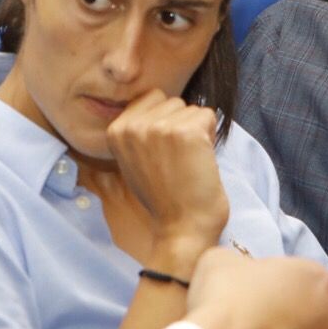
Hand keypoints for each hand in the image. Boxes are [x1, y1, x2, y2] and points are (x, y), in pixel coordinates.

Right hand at [107, 92, 230, 275]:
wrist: (182, 229)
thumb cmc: (164, 197)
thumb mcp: (134, 160)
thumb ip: (139, 131)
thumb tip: (159, 103)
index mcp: (116, 130)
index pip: (152, 98)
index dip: (165, 122)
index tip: (163, 153)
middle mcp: (133, 126)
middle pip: (173, 102)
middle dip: (181, 125)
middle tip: (177, 161)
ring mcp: (158, 128)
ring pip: (192, 109)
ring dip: (197, 132)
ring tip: (187, 162)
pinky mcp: (186, 133)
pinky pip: (209, 116)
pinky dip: (211, 137)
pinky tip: (200, 162)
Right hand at [183, 248, 327, 328]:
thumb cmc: (223, 300)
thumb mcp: (222, 260)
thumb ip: (242, 263)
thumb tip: (240, 274)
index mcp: (316, 279)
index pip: (299, 277)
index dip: (273, 284)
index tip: (250, 294)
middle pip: (310, 315)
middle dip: (286, 318)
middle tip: (251, 324)